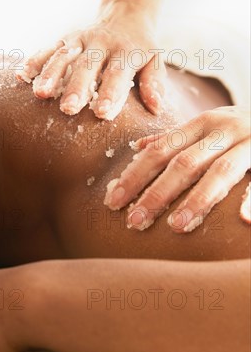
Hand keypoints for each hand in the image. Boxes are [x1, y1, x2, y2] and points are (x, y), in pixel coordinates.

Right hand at [16, 0, 167, 119]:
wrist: (126, 12)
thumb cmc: (141, 46)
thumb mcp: (155, 60)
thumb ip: (153, 83)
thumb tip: (156, 108)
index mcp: (126, 51)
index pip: (117, 74)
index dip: (110, 93)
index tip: (101, 112)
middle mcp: (101, 43)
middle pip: (87, 66)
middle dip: (76, 87)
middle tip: (69, 108)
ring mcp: (80, 39)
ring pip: (63, 56)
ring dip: (50, 74)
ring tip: (40, 94)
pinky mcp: (65, 38)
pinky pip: (48, 48)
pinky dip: (35, 60)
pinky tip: (22, 75)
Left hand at [104, 106, 250, 231]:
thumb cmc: (241, 128)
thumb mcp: (208, 126)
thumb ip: (175, 138)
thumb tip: (138, 148)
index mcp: (202, 124)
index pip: (160, 151)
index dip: (135, 175)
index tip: (113, 201)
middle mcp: (224, 130)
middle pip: (184, 163)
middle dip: (157, 193)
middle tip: (135, 222)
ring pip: (221, 172)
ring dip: (197, 200)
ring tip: (176, 227)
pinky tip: (243, 220)